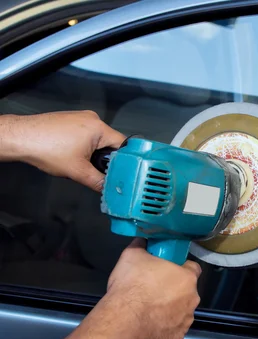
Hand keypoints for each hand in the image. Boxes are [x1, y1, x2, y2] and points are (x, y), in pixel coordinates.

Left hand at [0, 111, 124, 190]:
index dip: (125, 161)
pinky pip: (85, 135)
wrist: (20, 137)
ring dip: (94, 153)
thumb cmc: (47, 149)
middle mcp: (92, 119)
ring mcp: (80, 117)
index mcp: (99, 127)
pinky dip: (84, 147)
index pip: (124, 145)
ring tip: (83, 165)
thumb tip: (110, 190)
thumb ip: (98, 182)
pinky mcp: (70, 120)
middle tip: (101, 173)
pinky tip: (73, 156)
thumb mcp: (78, 171)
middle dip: (106, 159)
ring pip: (97, 140)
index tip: (125, 173)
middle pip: (110, 142)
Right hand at [105, 239, 200, 338]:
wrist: (123, 321)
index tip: (168, 271)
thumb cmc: (132, 286)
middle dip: (174, 291)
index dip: (180, 268)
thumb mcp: (131, 256)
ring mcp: (186, 321)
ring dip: (170, 311)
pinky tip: (149, 327)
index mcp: (187, 278)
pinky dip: (164, 330)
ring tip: (149, 311)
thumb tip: (141, 241)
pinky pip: (172, 332)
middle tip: (154, 291)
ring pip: (181, 312)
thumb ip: (140, 246)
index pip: (192, 268)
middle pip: (187, 292)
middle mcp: (192, 299)